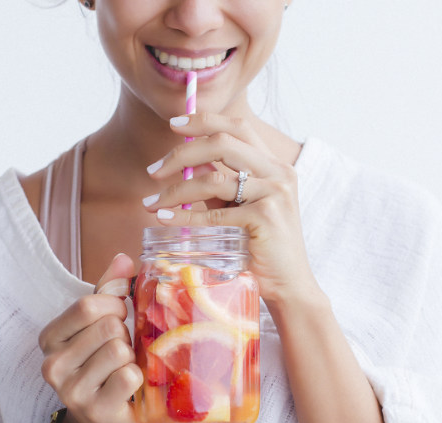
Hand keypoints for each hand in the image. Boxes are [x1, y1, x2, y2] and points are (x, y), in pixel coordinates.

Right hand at [38, 254, 142, 422]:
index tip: (119, 318)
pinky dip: (138, 378)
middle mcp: (53, 364)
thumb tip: (123, 258)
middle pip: (107, 326)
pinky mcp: (95, 409)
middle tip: (120, 350)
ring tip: (122, 369)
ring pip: (119, 350)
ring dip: (131, 357)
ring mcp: (71, 390)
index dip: (114, 306)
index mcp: (50, 337)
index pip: (88, 305)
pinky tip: (128, 388)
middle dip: (124, 334)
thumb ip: (108, 290)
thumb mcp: (99, 325)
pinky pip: (129, 375)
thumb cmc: (102, 367)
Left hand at [143, 113, 324, 307]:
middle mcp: (279, 172)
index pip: (237, 125)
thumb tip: (188, 160)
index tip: (174, 124)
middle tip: (153, 171)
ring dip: (176, 190)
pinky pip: (216, 213)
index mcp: (274, 164)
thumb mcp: (240, 206)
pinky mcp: (266, 217)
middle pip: (222, 142)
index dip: (203, 120)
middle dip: (180, 153)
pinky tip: (166, 217)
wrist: (289, 284)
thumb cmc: (261, 246)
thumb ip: (219, 182)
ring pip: (214, 179)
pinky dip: (186, 216)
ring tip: (152, 202)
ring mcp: (274, 193)